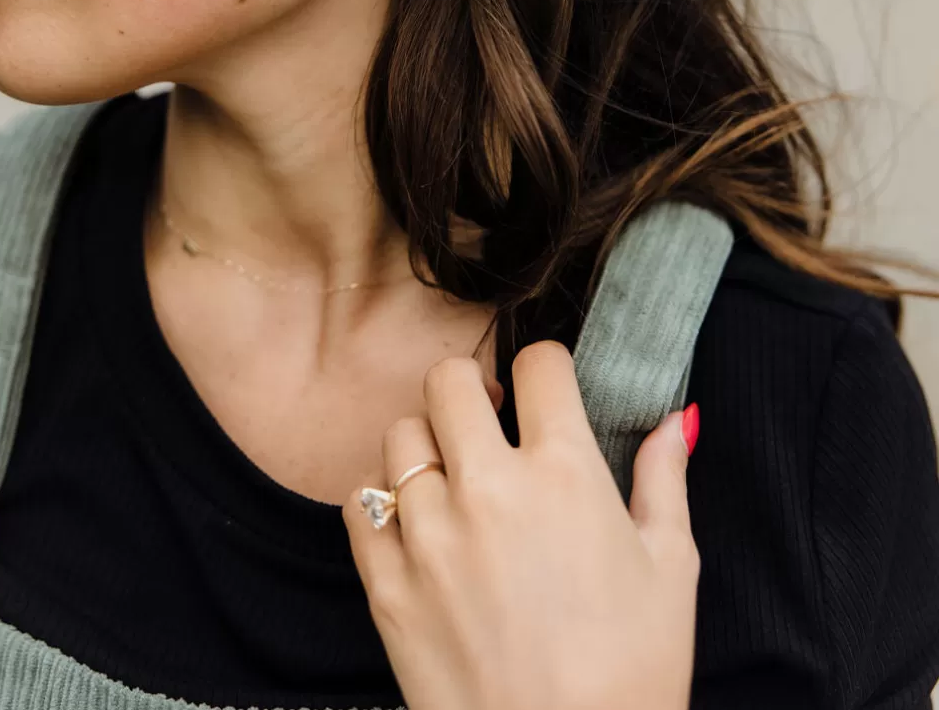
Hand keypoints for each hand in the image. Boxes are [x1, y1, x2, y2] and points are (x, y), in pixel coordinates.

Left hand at [344, 339, 698, 709]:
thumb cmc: (632, 675)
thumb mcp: (671, 570)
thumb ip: (665, 479)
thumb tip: (678, 417)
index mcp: (565, 473)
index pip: (538, 364)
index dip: (547, 369)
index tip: (548, 393)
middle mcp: (488, 489)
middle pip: (449, 380)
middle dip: (473, 390)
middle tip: (492, 423)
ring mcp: (429, 536)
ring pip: (399, 436)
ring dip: (427, 446)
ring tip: (453, 480)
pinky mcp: (386, 587)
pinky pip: (360, 504)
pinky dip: (383, 504)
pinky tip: (417, 527)